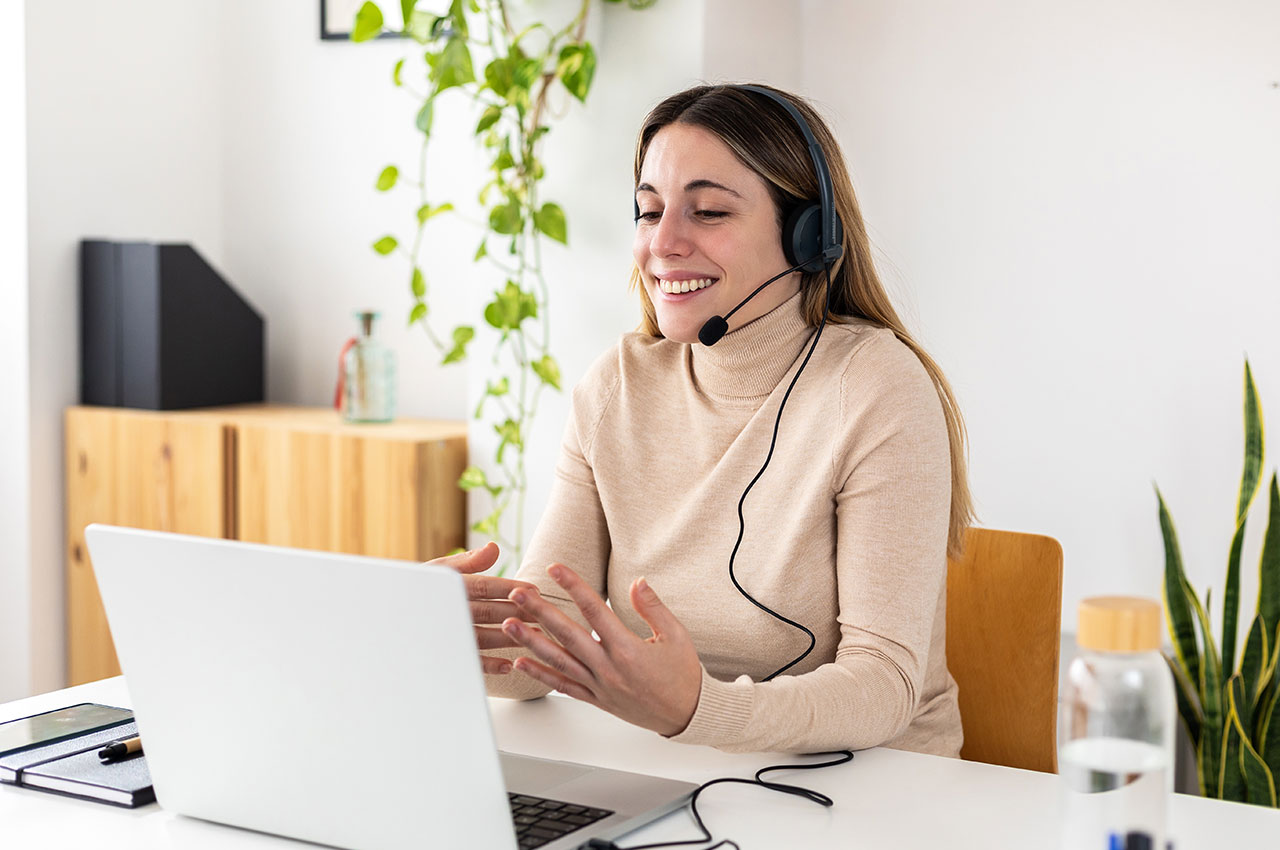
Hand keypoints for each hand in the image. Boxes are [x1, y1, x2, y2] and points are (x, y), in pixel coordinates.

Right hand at [427, 542, 535, 674]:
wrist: (380, 619)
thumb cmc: (414, 590)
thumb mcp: (436, 570)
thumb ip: (466, 562)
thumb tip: (494, 548)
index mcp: (447, 588)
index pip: (482, 586)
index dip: (509, 588)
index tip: (533, 589)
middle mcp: (447, 611)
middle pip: (488, 611)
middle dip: (518, 612)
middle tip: (544, 613)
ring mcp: (445, 635)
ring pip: (483, 636)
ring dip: (511, 637)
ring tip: (536, 636)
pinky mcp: (441, 655)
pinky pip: (468, 661)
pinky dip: (489, 664)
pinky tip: (509, 664)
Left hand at [502, 563, 702, 736]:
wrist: (687, 716)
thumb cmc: (683, 675)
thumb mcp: (676, 635)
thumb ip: (653, 607)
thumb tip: (637, 581)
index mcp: (628, 649)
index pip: (594, 609)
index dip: (573, 586)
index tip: (555, 568)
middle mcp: (608, 668)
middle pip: (567, 634)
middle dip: (539, 611)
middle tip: (516, 594)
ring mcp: (599, 686)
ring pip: (558, 661)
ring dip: (531, 641)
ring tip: (508, 624)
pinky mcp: (595, 700)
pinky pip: (562, 686)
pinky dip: (539, 675)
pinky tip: (521, 662)